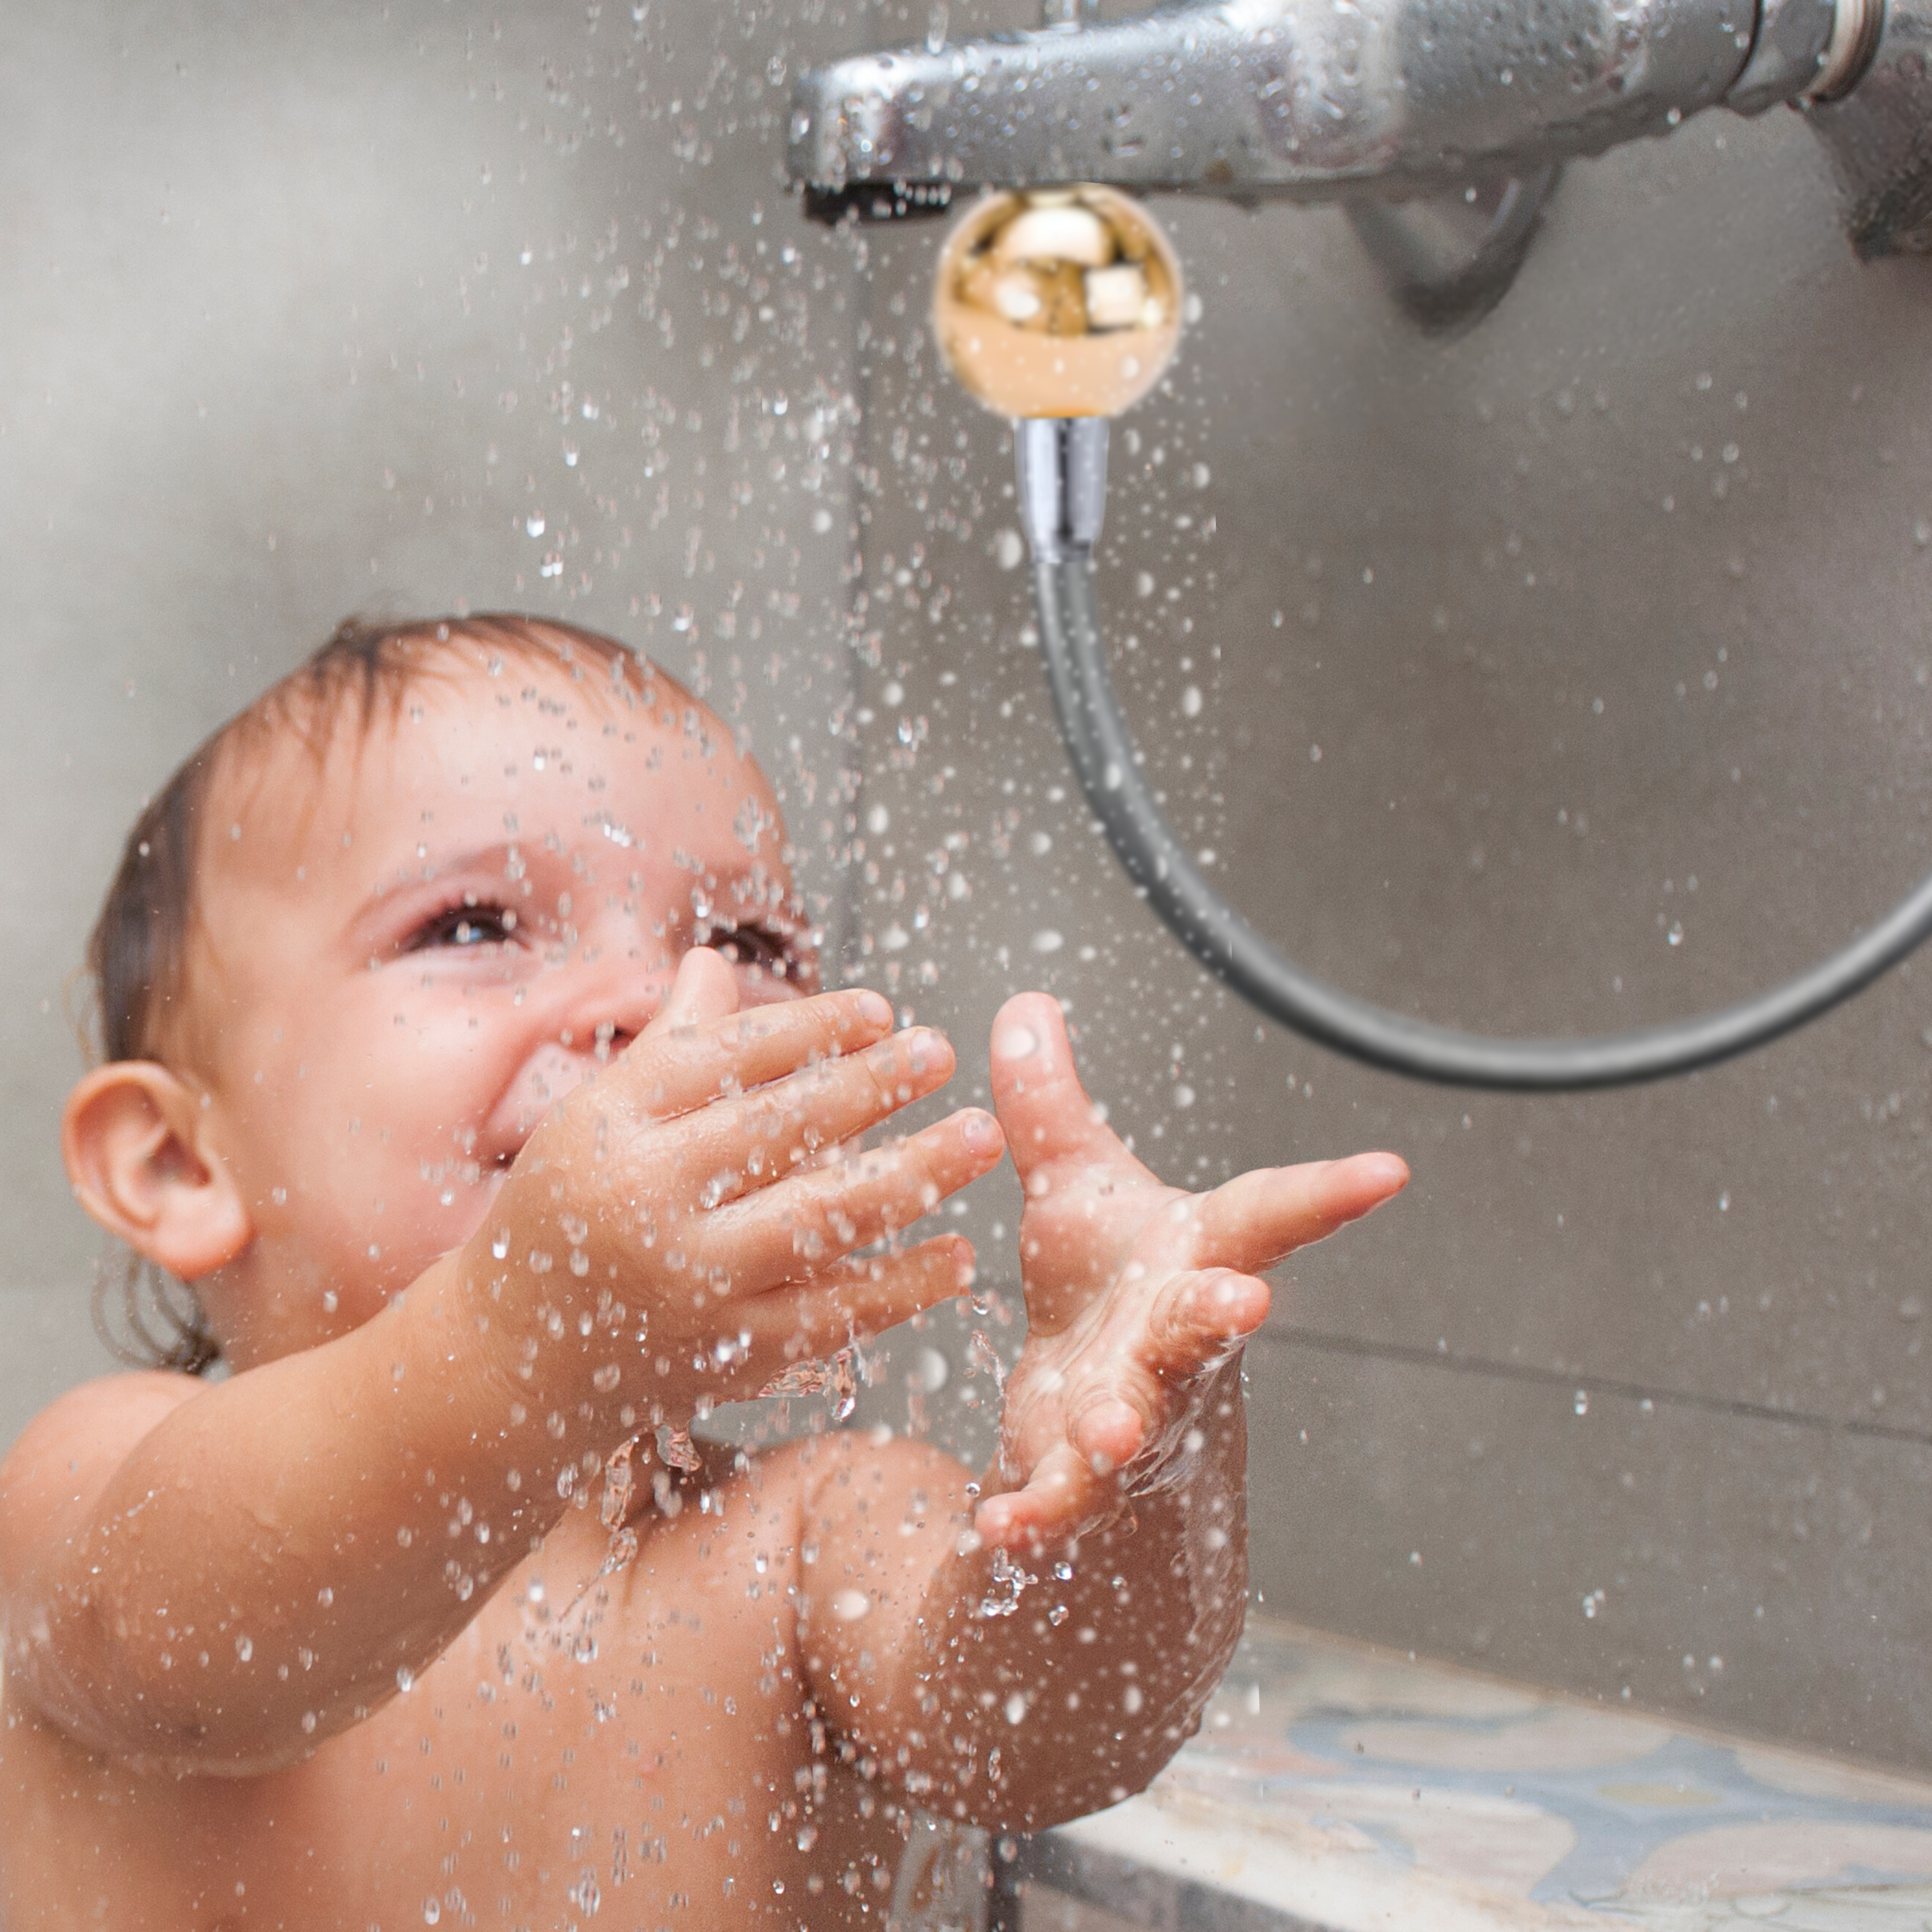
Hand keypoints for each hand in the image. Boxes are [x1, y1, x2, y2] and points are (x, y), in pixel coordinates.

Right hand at [467, 951, 1004, 1426]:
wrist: (509, 1363)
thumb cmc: (565, 1216)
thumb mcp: (594, 1122)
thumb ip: (667, 1049)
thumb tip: (715, 962)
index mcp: (611, 1125)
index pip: (727, 1059)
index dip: (813, 1028)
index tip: (883, 1010)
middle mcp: (647, 1199)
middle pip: (781, 1128)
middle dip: (873, 1085)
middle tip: (943, 1051)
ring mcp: (689, 1282)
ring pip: (818, 1218)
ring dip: (912, 1174)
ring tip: (982, 1136)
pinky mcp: (724, 1354)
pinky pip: (830, 1315)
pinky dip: (901, 1287)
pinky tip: (959, 1256)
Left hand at [973, 993, 1406, 1547]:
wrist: (1095, 1423)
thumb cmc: (1102, 1291)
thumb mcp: (1075, 1190)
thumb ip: (1048, 1106)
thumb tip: (1023, 1003)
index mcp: (1194, 1256)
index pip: (1271, 1215)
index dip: (1330, 1192)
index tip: (1389, 1170)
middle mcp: (1178, 1338)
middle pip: (1208, 1323)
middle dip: (1221, 1312)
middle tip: (1243, 1299)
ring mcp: (1137, 1413)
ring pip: (1144, 1420)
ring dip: (1125, 1426)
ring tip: (1107, 1430)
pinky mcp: (1078, 1478)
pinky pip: (1060, 1502)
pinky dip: (1034, 1517)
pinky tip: (1001, 1529)